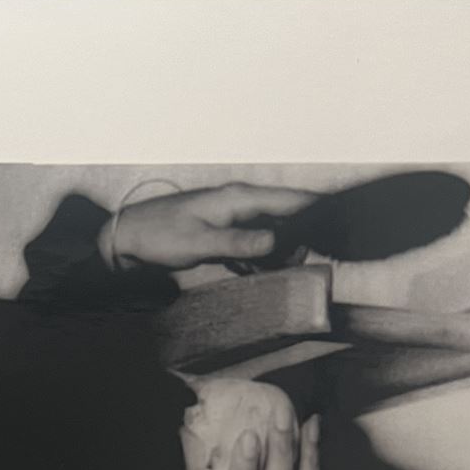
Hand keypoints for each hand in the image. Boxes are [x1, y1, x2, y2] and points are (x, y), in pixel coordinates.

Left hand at [106, 183, 317, 272]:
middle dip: (301, 240)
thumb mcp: (200, 243)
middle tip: (304, 265)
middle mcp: (242, 203)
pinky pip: (256, 244)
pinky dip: (261, 258)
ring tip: (279, 270)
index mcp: (240, 198)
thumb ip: (239, 243)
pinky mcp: (227, 232)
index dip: (318, 213)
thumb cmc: (160, 236)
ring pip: (274, 233)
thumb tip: (276, 244)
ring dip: (281, 253)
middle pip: (289, 218)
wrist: (128, 238)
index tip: (341, 231)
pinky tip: (256, 270)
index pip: (292, 200)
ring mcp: (235, 217)